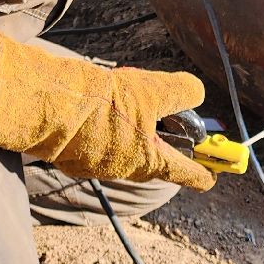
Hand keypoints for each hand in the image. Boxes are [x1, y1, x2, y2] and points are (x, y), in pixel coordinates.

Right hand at [0, 29, 215, 190]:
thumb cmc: (105, 102)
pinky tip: (96, 106)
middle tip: (163, 112)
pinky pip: (99, 145)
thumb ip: (183, 91)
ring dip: (131, 129)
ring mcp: (98, 167)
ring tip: (123, 97)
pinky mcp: (74, 158)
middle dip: (162, 138)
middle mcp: (126, 170)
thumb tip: (196, 92)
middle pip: (155, 158)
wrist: (49, 107)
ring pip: (125, 149)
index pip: (187, 175)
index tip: (215, 175)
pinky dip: (105, 129)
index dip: (205, 174)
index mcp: (151, 161)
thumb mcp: (153, 89)